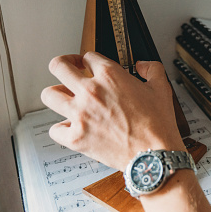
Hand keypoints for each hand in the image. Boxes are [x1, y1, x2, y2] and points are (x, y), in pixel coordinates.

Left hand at [40, 52, 183, 170]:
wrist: (153, 155)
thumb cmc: (157, 125)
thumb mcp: (162, 89)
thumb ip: (152, 69)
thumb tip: (142, 66)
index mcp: (111, 76)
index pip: (88, 56)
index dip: (90, 60)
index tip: (91, 66)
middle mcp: (91, 91)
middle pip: (58, 66)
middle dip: (64, 65)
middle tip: (69, 70)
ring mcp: (80, 115)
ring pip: (49, 94)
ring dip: (57, 94)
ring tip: (65, 98)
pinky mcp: (75, 137)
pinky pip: (55, 129)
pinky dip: (62, 129)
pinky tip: (71, 128)